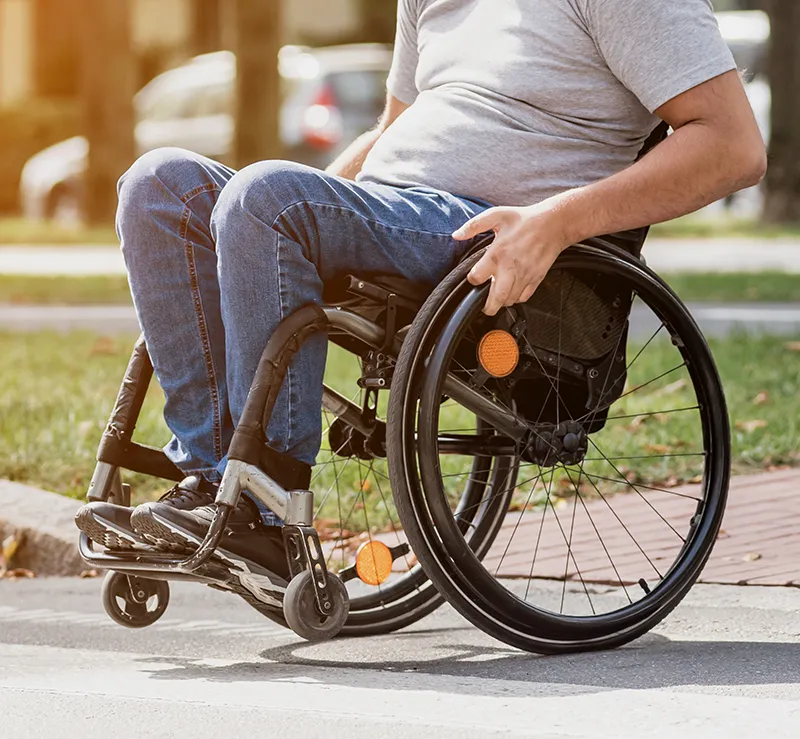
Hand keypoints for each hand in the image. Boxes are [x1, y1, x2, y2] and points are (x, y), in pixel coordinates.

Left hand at [452, 201, 572, 315]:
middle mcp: (511, 268)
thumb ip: (474, 225)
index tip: (474, 278)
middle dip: (487, 307)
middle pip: (496, 298)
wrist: (554, 223)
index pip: (478, 277)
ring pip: (509, 300)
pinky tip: (511, 291)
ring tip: (496, 296)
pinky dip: (516, 298)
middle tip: (483, 307)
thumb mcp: (496, 215)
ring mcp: (525, 275)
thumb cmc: (525, 219)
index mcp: (498, 253)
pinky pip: (524, 297)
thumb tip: (456, 235)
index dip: (472, 280)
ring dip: (501, 302)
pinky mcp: (536, 279)